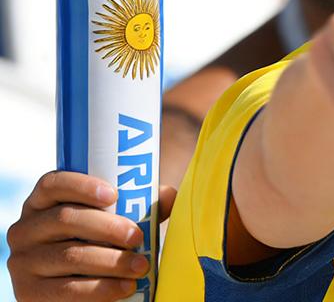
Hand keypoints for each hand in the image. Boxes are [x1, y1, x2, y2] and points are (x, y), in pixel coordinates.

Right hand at [7, 171, 175, 301]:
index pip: (54, 183)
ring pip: (69, 256)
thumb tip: (169, 195)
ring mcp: (23, 261)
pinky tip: (124, 288)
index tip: (113, 194)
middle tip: (139, 237)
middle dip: (107, 228)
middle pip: (65, 219)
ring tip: (141, 266)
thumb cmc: (97, 238)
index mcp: (43, 200)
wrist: (75, 283)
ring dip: (111, 262)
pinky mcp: (27, 293)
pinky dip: (100, 290)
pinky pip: (65, 291)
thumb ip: (139, 202)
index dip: (81, 185)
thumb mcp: (110, 216)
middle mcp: (25, 228)